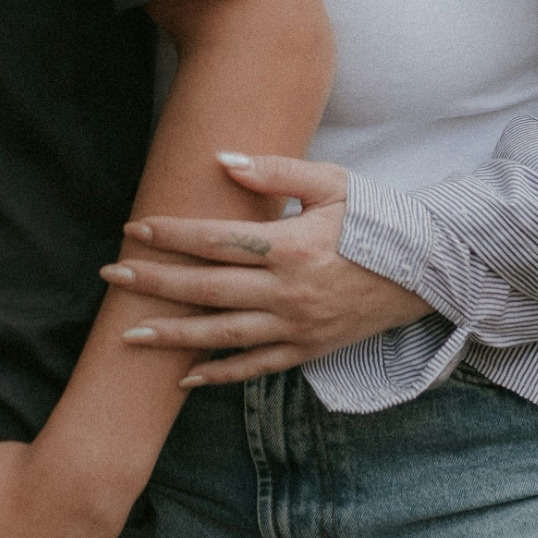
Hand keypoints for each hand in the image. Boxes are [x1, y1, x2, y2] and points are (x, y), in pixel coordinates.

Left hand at [105, 153, 429, 385]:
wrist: (426, 268)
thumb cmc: (376, 217)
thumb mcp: (332, 182)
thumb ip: (275, 171)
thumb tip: (222, 160)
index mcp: (290, 245)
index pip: (216, 240)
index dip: (172, 234)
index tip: (134, 229)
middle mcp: (288, 291)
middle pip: (207, 289)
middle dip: (154, 283)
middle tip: (111, 276)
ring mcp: (296, 326)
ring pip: (222, 335)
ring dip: (172, 335)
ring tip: (128, 334)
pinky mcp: (307, 349)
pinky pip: (255, 366)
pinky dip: (218, 374)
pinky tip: (184, 377)